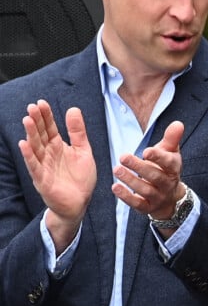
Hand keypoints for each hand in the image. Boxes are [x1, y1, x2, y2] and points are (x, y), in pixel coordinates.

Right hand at [18, 100, 96, 248]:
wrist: (79, 202)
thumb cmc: (80, 178)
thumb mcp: (83, 151)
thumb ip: (78, 132)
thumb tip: (73, 109)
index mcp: (58, 147)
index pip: (50, 128)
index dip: (46, 116)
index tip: (42, 103)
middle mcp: (48, 155)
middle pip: (41, 135)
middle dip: (37, 121)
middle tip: (33, 107)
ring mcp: (44, 167)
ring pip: (35, 148)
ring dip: (30, 134)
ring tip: (27, 119)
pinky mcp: (43, 180)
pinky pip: (34, 167)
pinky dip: (29, 156)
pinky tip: (24, 145)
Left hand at [112, 120, 185, 218]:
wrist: (169, 196)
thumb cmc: (166, 168)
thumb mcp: (170, 152)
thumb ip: (172, 138)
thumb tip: (178, 123)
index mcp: (174, 168)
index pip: (168, 163)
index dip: (158, 157)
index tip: (146, 151)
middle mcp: (168, 183)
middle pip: (155, 176)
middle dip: (139, 167)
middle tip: (123, 157)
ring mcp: (158, 196)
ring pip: (146, 190)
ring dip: (131, 180)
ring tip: (117, 170)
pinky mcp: (148, 207)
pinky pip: (138, 204)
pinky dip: (126, 196)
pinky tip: (115, 187)